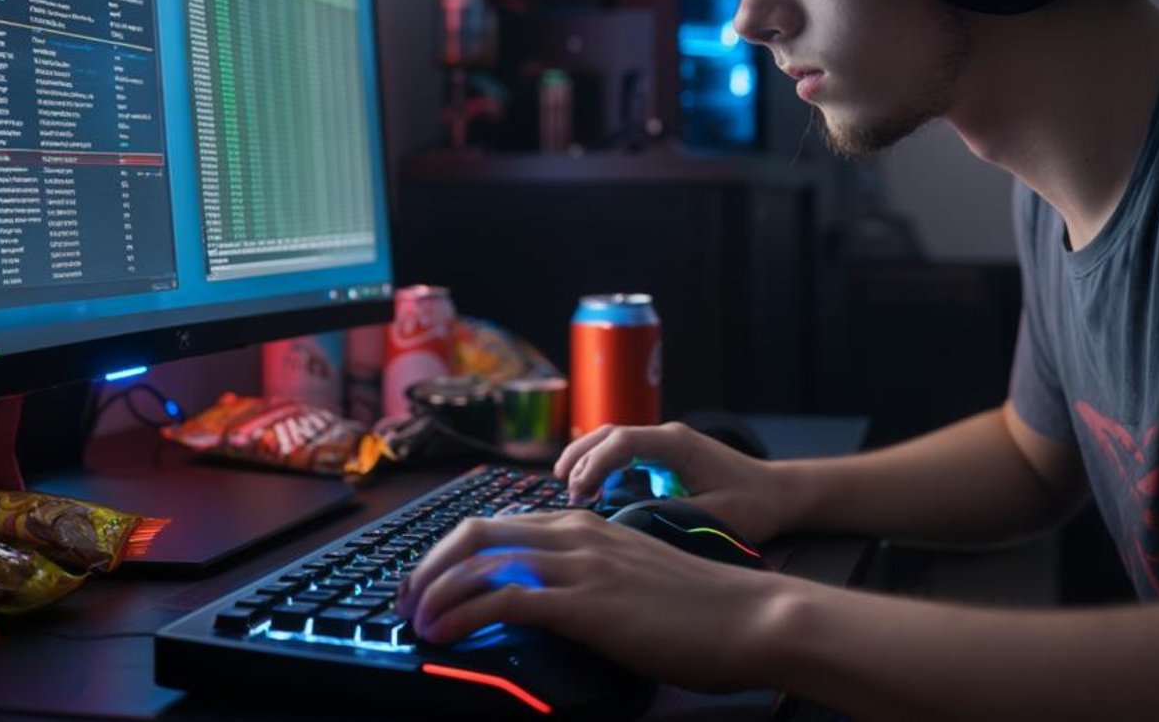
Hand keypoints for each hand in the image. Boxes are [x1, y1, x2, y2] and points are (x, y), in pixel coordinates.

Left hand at [396, 509, 794, 691]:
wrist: (751, 617)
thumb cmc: (703, 609)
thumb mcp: (634, 581)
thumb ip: (592, 581)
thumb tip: (554, 605)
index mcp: (587, 527)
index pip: (500, 525)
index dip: (453, 552)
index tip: (429, 583)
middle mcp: (577, 535)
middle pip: (475, 531)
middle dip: (428, 566)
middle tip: (407, 600)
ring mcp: (581, 565)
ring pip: (481, 561)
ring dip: (436, 592)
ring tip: (415, 621)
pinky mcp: (587, 602)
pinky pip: (505, 598)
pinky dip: (464, 614)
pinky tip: (447, 633)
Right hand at [557, 421, 791, 541]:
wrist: (780, 494)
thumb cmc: (755, 505)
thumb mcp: (716, 518)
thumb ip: (672, 519)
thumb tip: (627, 527)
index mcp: (678, 444)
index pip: (623, 442)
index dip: (595, 465)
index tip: (580, 494)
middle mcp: (668, 438)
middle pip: (609, 434)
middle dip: (580, 458)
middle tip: (562, 489)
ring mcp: (665, 446)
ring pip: (612, 441)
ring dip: (586, 460)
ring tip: (566, 486)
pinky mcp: (664, 459)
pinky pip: (623, 455)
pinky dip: (601, 468)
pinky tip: (589, 491)